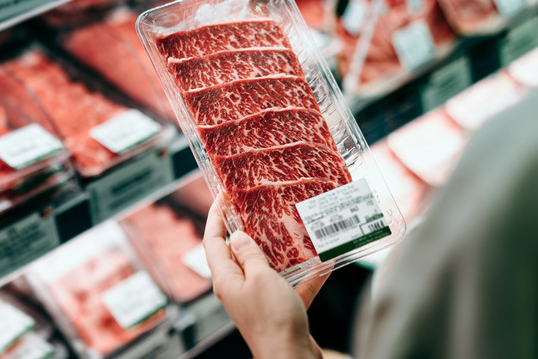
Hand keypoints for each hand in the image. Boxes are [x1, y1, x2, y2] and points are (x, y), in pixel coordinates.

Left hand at [203, 198, 329, 357]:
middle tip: (260, 206)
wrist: (291, 357)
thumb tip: (238, 236)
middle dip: (249, 229)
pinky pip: (292, 285)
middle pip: (238, 252)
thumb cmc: (272, 319)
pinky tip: (324, 262)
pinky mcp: (279, 309)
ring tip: (293, 228)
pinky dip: (307, 275)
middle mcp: (238, 287)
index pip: (213, 240)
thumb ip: (250, 255)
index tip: (223, 195)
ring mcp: (258, 299)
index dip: (215, 216)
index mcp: (226, 279)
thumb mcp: (260, 278)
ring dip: (281, 251)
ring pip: (267, 268)